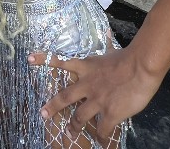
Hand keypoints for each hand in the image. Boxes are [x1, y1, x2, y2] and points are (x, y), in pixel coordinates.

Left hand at [27, 47, 161, 144]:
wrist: (141, 66)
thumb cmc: (128, 57)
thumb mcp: (112, 51)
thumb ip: (107, 46)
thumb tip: (109, 32)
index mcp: (86, 67)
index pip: (60, 62)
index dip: (44, 60)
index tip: (29, 59)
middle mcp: (87, 85)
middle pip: (65, 97)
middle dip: (53, 107)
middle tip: (43, 114)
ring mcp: (97, 101)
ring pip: (79, 118)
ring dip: (74, 126)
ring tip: (69, 133)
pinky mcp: (110, 113)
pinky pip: (102, 129)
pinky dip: (100, 137)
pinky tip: (100, 141)